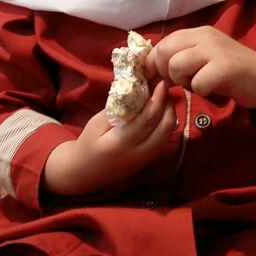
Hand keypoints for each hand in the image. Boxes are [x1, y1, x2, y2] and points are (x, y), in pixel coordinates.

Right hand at [43, 82, 175, 195]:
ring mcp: (146, 158)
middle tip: (165, 87)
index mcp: (122, 143)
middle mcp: (139, 153)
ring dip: (170, 113)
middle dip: (169, 105)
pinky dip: (166, 122)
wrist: (86, 173)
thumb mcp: (95, 124)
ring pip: (168, 134)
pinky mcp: (149, 159)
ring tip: (163, 97)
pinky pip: (164, 139)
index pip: (147, 119)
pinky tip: (160, 111)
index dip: (158, 99)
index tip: (161, 82)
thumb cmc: (88, 144)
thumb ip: (116, 110)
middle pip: (165, 127)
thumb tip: (136, 90)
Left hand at [148, 26, 255, 118]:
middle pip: (163, 52)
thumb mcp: (204, 58)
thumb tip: (151, 68)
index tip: (159, 78)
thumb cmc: (230, 72)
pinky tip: (213, 89)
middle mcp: (204, 36)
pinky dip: (202, 91)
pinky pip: (198, 83)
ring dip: (183, 82)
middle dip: (166, 72)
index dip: (153, 63)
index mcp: (197, 33)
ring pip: (176, 66)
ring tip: (198, 83)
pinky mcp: (225, 67)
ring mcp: (215, 50)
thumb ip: (181, 57)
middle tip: (181, 82)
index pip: (161, 43)